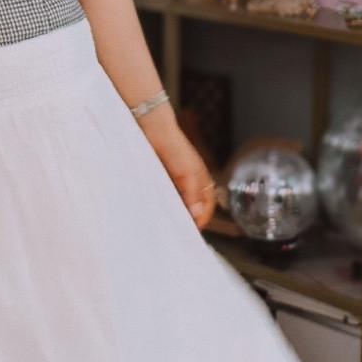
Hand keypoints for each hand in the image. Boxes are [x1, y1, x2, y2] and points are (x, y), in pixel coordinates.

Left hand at [139, 109, 217, 229]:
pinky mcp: (161, 177)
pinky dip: (163, 203)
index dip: (203, 218)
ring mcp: (175, 179)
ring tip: (168, 225)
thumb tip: (197, 215)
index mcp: (201, 179)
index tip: (194, 230)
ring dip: (175, 212)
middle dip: (189, 218)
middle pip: (193, 205)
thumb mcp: (188, 173)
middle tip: (180, 231)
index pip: (207, 204)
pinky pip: (164, 195)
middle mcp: (190, 181)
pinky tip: (157, 209)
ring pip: (179, 201)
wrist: (154, 130)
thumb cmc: (175, 149)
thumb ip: (192, 194)